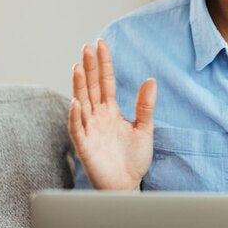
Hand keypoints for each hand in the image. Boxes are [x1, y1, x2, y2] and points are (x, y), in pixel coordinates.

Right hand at [68, 38, 156, 190]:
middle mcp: (97, 117)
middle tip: (87, 47)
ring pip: (81, 103)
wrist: (127, 184)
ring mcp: (89, 130)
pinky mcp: (85, 146)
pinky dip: (76, 116)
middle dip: (89, 67)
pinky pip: (77, 129)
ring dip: (79, 85)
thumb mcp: (145, 127)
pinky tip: (77, 102)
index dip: (103, 64)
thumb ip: (145, 105)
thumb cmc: (133, 158)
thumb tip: (151, 80)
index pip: (105, 82)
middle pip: (91, 87)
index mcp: (110, 111)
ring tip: (79, 66)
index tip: (100, 44)